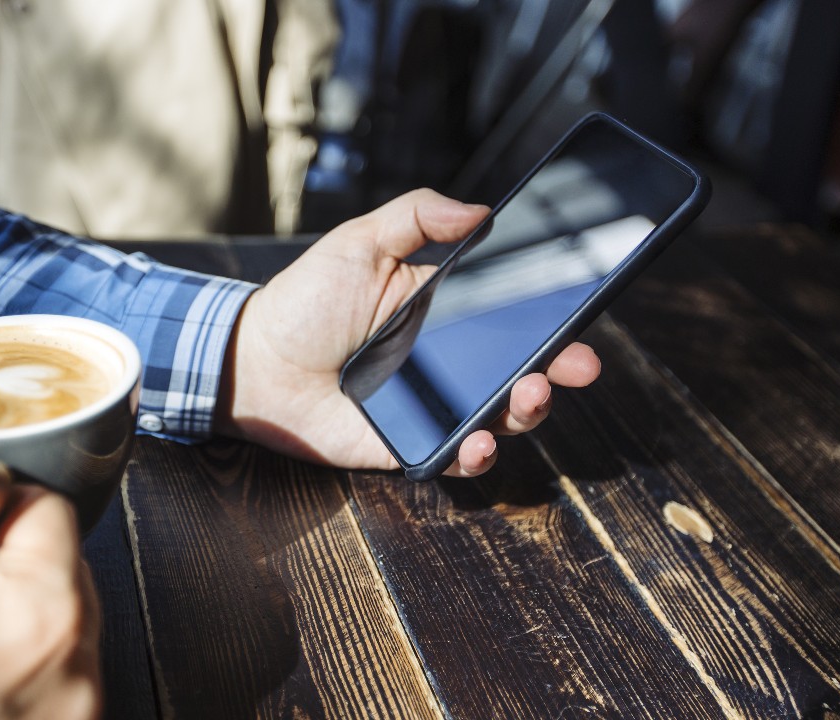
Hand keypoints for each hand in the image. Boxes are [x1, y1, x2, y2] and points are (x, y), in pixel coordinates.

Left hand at [217, 189, 601, 476]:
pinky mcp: (409, 443)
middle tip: (574, 366)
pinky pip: (454, 457)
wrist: (254, 361)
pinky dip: (475, 455)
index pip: (514, 317)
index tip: (585, 318)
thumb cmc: (306, 300)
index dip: (554, 321)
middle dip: (558, 370)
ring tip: (527, 396)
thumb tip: (482, 209)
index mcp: (446, 312)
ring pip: (499, 417)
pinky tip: (480, 442)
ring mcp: (432, 404)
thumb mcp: (361, 241)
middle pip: (522, 370)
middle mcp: (449, 361)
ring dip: (526, 413)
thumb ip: (418, 217)